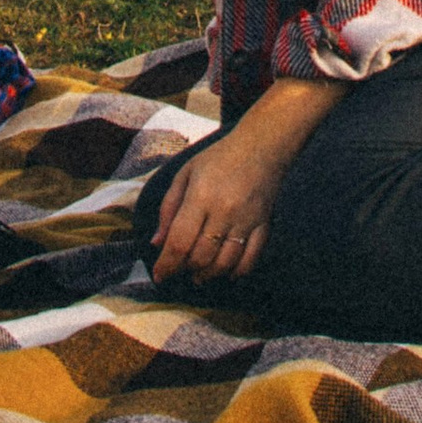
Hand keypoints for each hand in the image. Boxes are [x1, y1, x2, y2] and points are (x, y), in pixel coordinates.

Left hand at [149, 133, 277, 281]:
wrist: (262, 147)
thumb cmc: (218, 159)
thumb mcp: (185, 174)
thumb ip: (168, 209)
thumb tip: (157, 243)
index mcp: (201, 196)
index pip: (180, 241)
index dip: (166, 264)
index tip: (159, 276)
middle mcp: (225, 211)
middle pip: (201, 256)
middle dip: (185, 269)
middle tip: (179, 269)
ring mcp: (247, 220)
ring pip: (225, 263)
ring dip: (208, 275)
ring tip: (198, 275)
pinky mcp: (264, 226)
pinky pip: (251, 259)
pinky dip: (236, 272)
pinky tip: (226, 272)